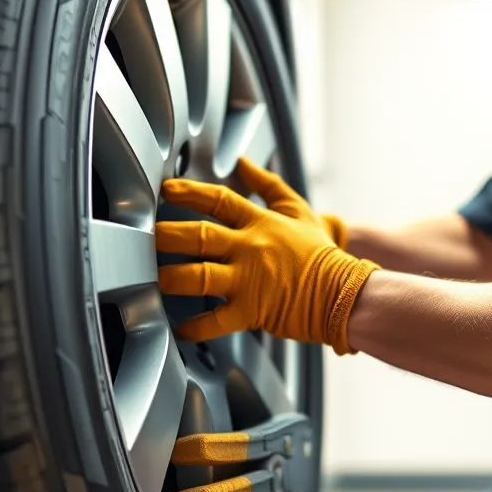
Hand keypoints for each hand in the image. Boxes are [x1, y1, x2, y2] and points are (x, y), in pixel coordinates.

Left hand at [156, 158, 378, 352]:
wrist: (345, 292)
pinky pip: (215, 321)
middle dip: (167, 235)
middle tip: (146, 236)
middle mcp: (250, 248)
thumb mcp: (297, 210)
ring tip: (153, 278)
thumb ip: (268, 186)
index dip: (188, 192)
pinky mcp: (252, 311)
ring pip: (198, 276)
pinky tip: (179, 328)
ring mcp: (249, 280)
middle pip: (199, 236)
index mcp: (260, 223)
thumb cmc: (321, 254)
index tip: (166, 190)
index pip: (217, 200)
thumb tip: (244, 163)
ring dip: (171, 277)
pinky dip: (194, 327)